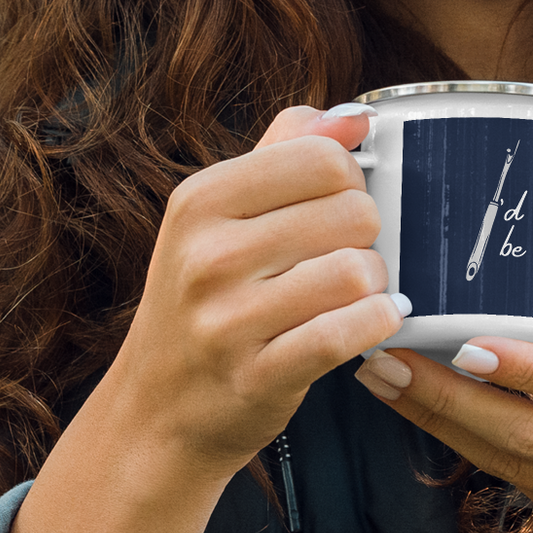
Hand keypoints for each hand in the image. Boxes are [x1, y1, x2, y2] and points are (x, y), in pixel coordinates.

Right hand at [3, 102, 403, 532]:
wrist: (156, 415)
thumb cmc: (203, 304)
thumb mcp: (219, 219)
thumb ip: (283, 154)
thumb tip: (354, 117)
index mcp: (199, 200)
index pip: (322, 157)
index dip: (350, 181)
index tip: (336, 207)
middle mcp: (207, 254)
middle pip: (352, 210)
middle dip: (368, 236)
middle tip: (347, 258)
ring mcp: (228, 319)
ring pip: (357, 270)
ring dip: (376, 285)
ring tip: (358, 295)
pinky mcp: (257, 375)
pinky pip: (349, 332)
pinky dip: (377, 324)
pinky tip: (373, 323)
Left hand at [355, 253, 532, 532]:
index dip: (522, 368)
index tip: (466, 339)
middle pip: (520, 432)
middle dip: (442, 396)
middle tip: (381, 355)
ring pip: (504, 462)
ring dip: (438, 421)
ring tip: (383, 377)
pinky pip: (518, 482)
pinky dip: (470, 447)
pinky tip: (430, 412)